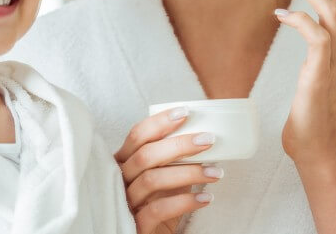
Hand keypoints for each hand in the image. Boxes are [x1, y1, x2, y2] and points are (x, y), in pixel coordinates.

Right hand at [114, 107, 221, 233]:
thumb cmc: (159, 202)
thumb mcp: (166, 176)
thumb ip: (174, 158)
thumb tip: (205, 136)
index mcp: (124, 161)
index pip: (137, 135)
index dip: (159, 122)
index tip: (186, 112)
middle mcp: (120, 179)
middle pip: (146, 155)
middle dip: (179, 144)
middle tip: (208, 140)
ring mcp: (125, 201)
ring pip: (153, 180)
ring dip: (188, 173)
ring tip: (216, 173)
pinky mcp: (135, 224)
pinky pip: (158, 210)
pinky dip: (184, 202)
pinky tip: (206, 198)